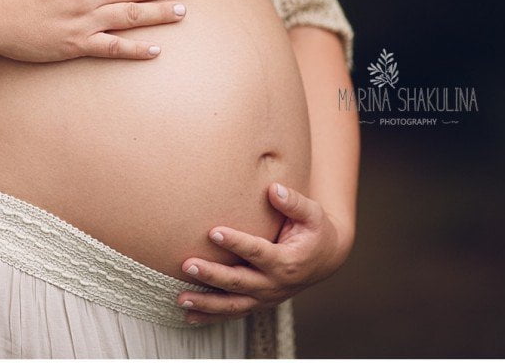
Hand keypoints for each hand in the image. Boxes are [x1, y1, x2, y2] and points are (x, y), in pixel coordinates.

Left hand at [176, 183, 352, 324]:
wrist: (324, 259)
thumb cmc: (315, 230)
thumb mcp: (313, 214)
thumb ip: (294, 202)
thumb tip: (273, 188)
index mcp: (287, 261)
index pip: (257, 252)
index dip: (236, 242)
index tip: (213, 231)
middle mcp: (275, 284)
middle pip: (239, 281)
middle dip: (212, 274)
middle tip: (187, 264)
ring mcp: (265, 297)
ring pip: (233, 304)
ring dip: (206, 303)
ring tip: (180, 298)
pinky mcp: (258, 303)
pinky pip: (233, 313)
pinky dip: (211, 316)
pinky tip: (188, 315)